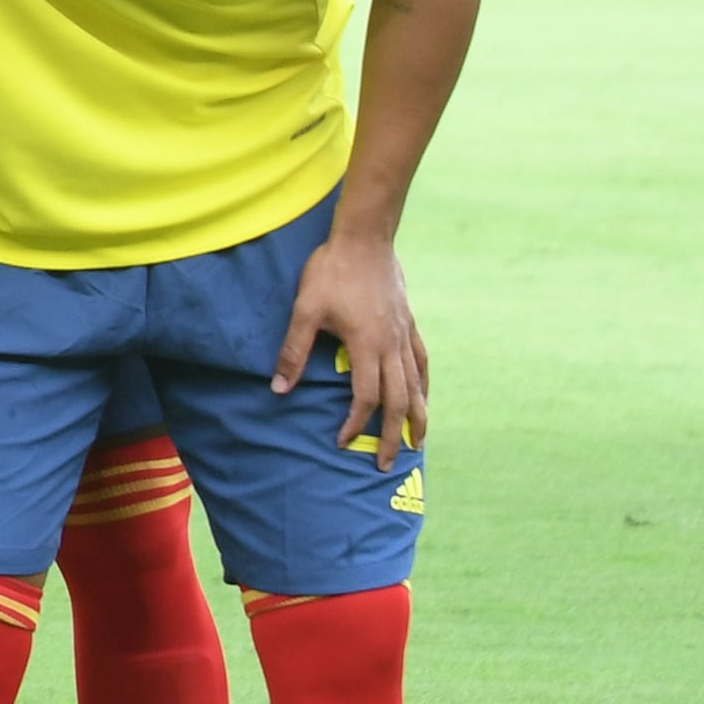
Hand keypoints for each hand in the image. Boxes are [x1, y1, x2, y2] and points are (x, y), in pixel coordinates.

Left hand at [273, 231, 430, 455]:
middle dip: (393, 436)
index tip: (341, 441)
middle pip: (399, 401)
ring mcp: (404, 335)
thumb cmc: (331, 272)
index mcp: (367, 346)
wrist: (365, 238)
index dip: (354, 424)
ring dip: (417, 416)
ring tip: (417, 442)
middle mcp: (392, 346)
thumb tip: (278, 389)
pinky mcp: (409, 323)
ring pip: (417, 385)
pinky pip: (422, 361)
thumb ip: (294, 351)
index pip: (366, 398)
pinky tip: (424, 396)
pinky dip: (424, 384)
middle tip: (386, 464)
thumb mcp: (305, 311)